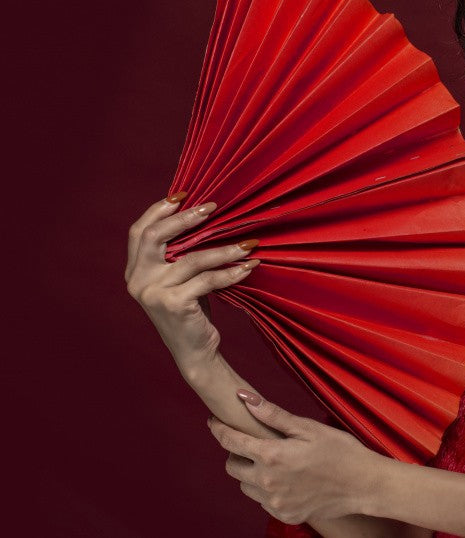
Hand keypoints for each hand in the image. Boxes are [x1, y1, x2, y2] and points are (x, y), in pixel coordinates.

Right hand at [125, 194, 259, 368]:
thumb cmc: (191, 308)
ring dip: (224, 249)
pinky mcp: (173, 304)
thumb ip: (178, 253)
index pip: (139, 231)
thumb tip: (204, 213)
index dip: (159, 209)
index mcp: (135, 270)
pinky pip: (208, 280)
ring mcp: (152, 293)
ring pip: (192, 258)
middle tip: (214, 207)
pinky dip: (231, 272)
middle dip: (186, 218)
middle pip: (155, 236)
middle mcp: (137, 280)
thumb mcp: (179, 278)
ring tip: (249, 244)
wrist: (194, 351)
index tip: (184, 194)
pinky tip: (249, 267)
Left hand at [207, 390, 383, 525]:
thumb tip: (244, 398)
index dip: (219, 430)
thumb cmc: (340, 450)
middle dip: (237, 453)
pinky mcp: (286, 515)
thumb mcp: (307, 428)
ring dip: (251, 473)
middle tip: (253, 443)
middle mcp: (268, 483)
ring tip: (273, 461)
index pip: (231, 442)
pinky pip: (262, 502)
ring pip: (245, 487)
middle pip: (232, 467)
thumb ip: (273, 415)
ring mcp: (275, 503)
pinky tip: (286, 479)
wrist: (363, 484)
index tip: (214, 422)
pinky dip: (266, 490)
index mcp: (272, 456)